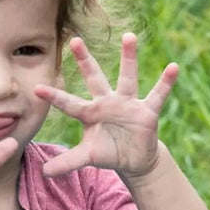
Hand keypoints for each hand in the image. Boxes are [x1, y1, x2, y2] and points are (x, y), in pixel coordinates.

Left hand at [33, 34, 178, 179]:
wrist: (134, 160)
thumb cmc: (108, 152)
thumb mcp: (88, 157)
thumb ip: (68, 162)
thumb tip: (44, 173)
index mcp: (90, 113)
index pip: (69, 104)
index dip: (54, 97)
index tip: (37, 89)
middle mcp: (107, 102)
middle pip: (94, 78)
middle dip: (85, 60)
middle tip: (74, 40)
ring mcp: (128, 104)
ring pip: (127, 77)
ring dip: (128, 57)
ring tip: (129, 36)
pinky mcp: (147, 111)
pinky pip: (158, 94)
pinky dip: (166, 82)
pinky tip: (173, 68)